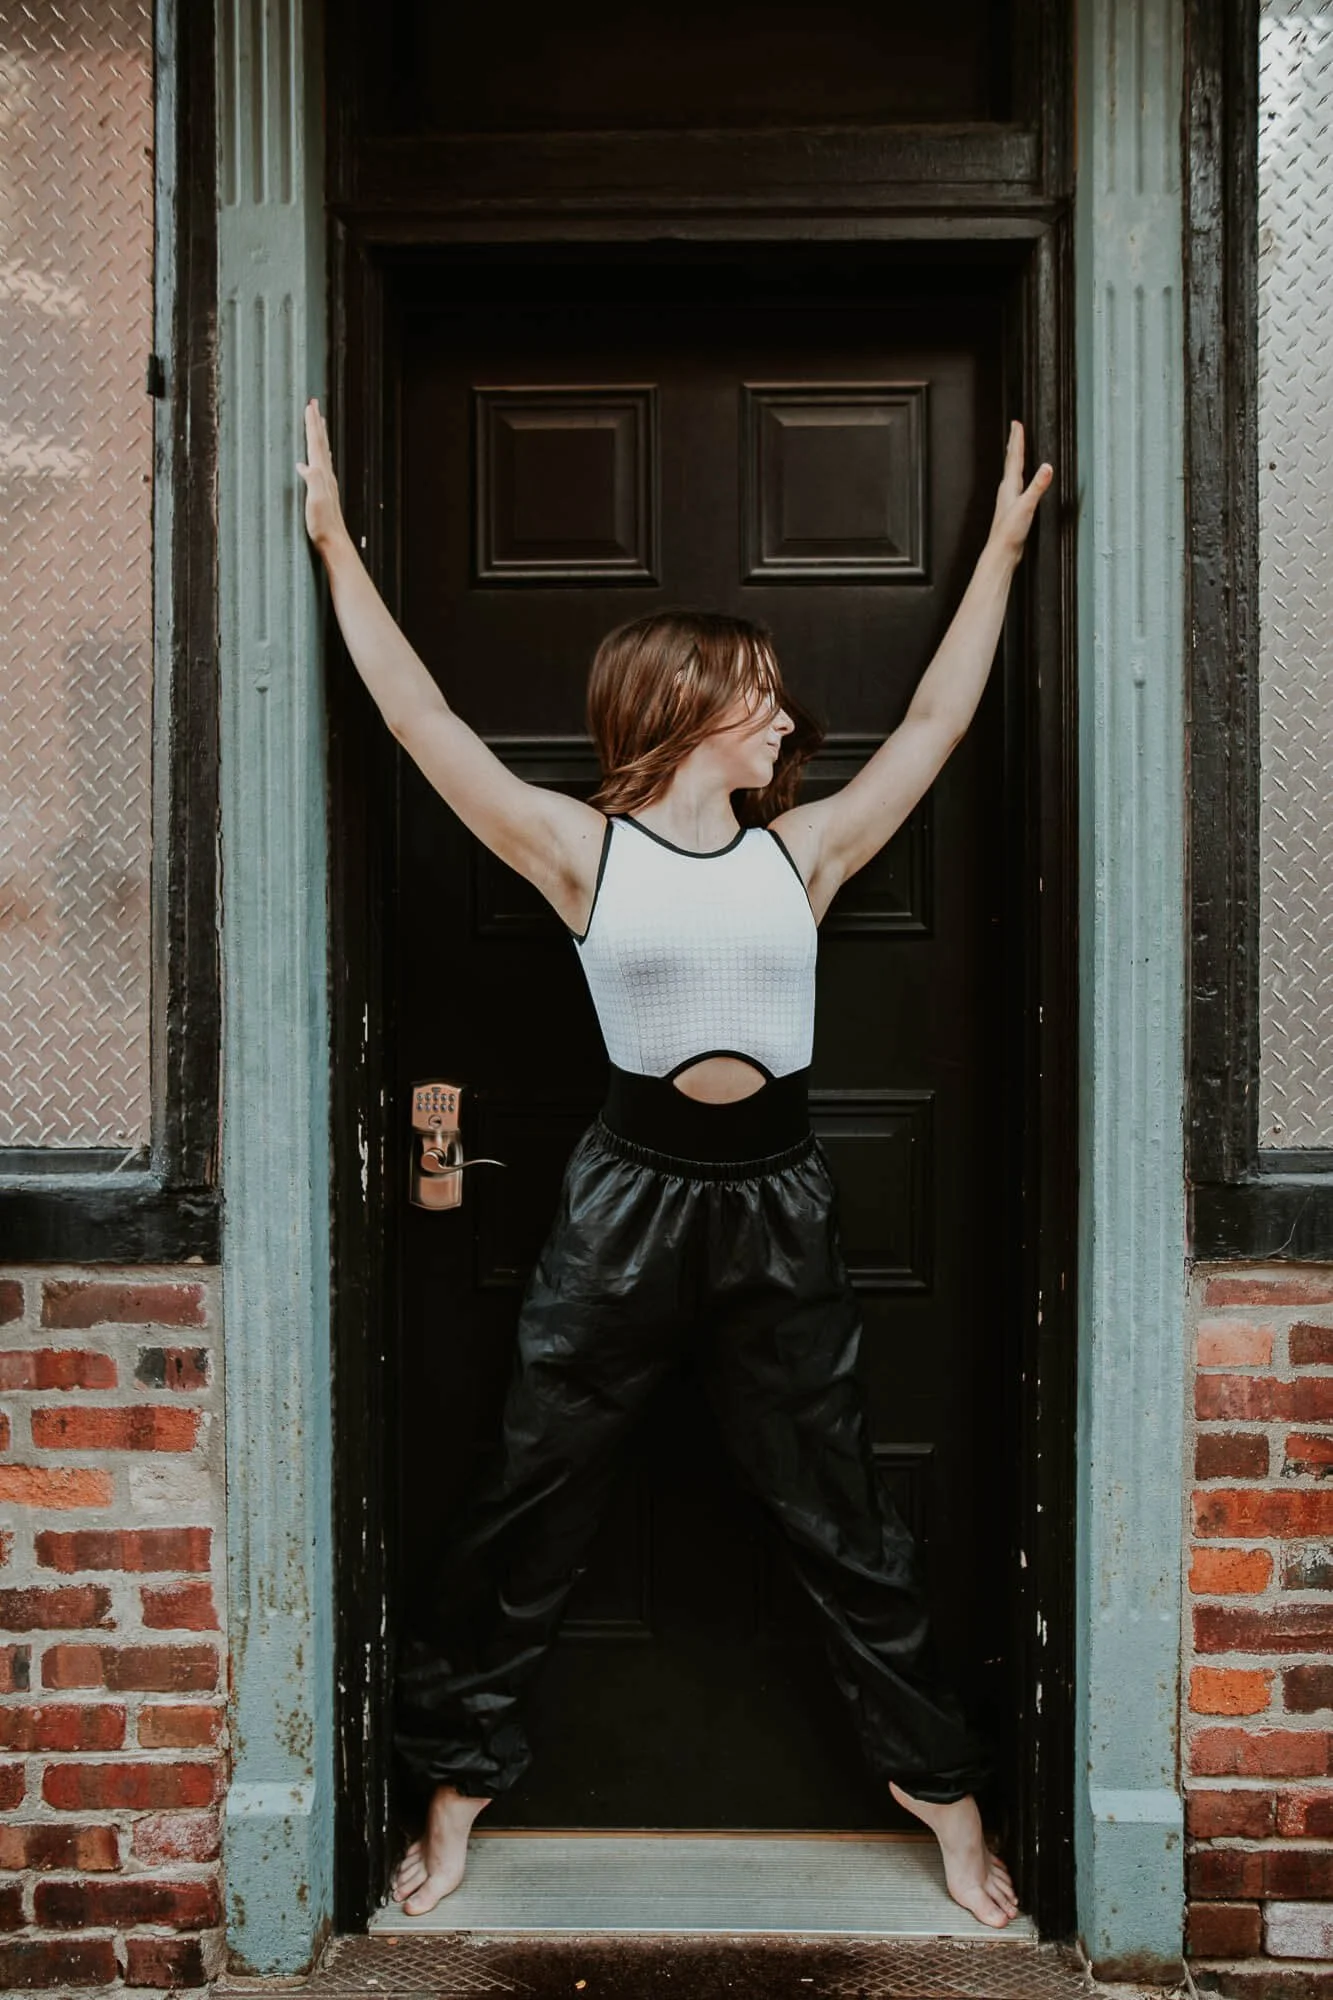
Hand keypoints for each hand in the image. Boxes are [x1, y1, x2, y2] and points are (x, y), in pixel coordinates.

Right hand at [296, 396, 347, 552]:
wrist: (334, 542)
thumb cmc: (322, 525)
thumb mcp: (315, 501)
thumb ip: (312, 481)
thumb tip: (303, 464)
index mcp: (321, 474)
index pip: (315, 443)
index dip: (311, 424)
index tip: (309, 405)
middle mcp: (325, 475)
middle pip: (320, 443)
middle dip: (316, 423)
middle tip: (314, 404)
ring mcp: (326, 483)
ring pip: (322, 452)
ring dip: (320, 435)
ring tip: (319, 422)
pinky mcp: (324, 491)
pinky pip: (321, 464)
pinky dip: (319, 454)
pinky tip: (317, 458)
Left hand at [988, 419, 1051, 561]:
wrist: (1001, 552)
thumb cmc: (1010, 532)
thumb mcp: (1027, 506)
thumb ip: (1037, 487)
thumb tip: (1047, 468)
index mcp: (1009, 486)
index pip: (1014, 458)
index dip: (1017, 440)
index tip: (1017, 423)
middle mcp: (1006, 490)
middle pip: (1011, 461)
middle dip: (1014, 444)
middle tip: (1015, 428)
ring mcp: (1008, 499)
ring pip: (1012, 472)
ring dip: (1014, 458)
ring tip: (1015, 449)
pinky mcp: (1011, 509)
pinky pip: (1015, 484)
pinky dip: (1018, 475)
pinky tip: (1019, 481)